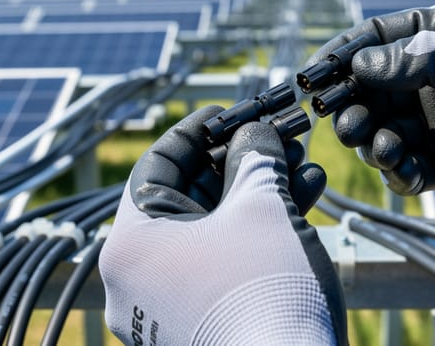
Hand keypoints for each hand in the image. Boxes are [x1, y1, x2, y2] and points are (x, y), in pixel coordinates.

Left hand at [99, 106, 346, 345]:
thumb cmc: (268, 294)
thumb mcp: (262, 209)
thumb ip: (255, 159)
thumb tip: (256, 134)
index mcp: (130, 246)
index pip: (155, 166)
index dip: (196, 132)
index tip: (228, 111)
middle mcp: (137, 281)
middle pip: (189, 198)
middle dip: (239, 162)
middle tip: (276, 137)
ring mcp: (167, 309)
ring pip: (214, 231)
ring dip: (258, 193)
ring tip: (302, 164)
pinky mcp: (201, 326)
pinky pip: (224, 263)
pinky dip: (257, 233)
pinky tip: (304, 200)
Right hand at [309, 0, 434, 217]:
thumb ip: (419, 56)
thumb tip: (359, 66)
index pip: (376, 40)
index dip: (341, 56)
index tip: (313, 76)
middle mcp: (433, 78)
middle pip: (368, 89)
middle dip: (350, 103)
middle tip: (345, 120)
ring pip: (380, 129)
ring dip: (370, 138)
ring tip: (383, 143)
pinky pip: (405, 167)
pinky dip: (396, 170)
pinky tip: (405, 167)